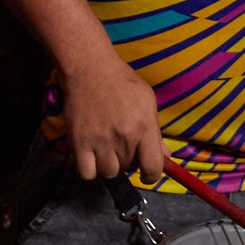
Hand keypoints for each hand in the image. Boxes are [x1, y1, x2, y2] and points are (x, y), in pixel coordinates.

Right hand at [61, 54, 164, 181]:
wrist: (89, 68)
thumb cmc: (121, 82)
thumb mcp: (147, 101)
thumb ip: (155, 132)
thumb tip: (165, 157)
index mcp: (144, 127)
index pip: (153, 167)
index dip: (152, 176)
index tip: (147, 175)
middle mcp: (123, 137)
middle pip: (129, 168)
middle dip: (128, 161)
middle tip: (122, 147)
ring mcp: (100, 141)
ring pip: (108, 172)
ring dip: (109, 165)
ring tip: (106, 150)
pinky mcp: (79, 142)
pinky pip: (86, 173)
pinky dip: (89, 169)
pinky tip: (91, 156)